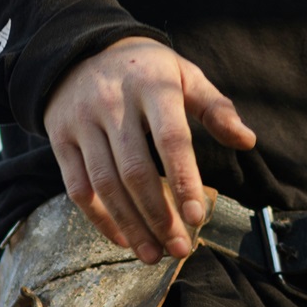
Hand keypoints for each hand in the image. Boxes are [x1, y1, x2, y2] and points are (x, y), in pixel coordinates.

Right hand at [43, 37, 258, 263]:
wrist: (77, 51)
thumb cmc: (143, 70)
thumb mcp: (183, 74)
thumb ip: (216, 107)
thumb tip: (246, 141)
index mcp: (151, 86)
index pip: (170, 139)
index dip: (183, 180)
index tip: (196, 216)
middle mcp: (112, 104)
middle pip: (134, 171)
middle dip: (158, 216)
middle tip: (180, 249)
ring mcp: (82, 123)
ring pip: (105, 185)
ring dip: (131, 225)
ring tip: (153, 254)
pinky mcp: (60, 139)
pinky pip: (78, 188)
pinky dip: (100, 219)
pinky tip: (123, 239)